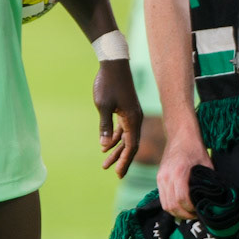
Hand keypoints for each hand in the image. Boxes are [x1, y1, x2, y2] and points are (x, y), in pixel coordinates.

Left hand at [94, 61, 141, 176]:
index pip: (131, 146)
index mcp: (132, 119)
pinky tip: (106, 145)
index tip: (118, 174)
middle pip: (130, 144)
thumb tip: (104, 146)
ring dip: (117, 150)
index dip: (125, 161)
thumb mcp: (103, 106)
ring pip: (126, 137)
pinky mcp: (127, 109)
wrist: (113, 64)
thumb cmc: (108, 84)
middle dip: (121, 159)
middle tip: (114, 173)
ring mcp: (132, 114)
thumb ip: (105, 127)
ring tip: (105, 162)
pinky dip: (116, 138)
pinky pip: (123, 129)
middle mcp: (135, 118)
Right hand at [157, 129, 211, 220]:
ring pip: (165, 205)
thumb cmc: (195, 148)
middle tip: (196, 216)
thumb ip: (208, 181)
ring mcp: (161, 178)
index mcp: (179, 172)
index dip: (191, 210)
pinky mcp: (158, 178)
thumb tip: (214, 198)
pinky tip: (181, 206)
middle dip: (184, 215)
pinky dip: (171, 205)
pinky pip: (162, 198)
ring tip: (189, 213)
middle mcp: (167, 176)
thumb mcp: (206, 164)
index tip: (200, 212)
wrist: (180, 134)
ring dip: (177, 212)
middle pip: (172, 206)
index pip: (182, 199)